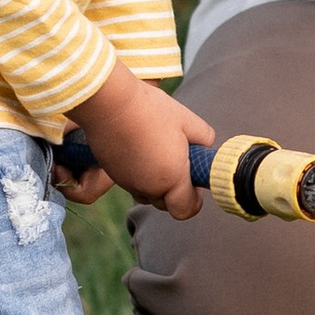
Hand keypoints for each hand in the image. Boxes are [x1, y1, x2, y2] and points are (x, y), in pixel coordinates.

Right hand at [56, 74, 215, 217]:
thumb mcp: (187, 121)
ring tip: (158, 152)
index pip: (186, 210)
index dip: (194, 200)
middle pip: (165, 204)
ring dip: (156, 183)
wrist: (109, 103)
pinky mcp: (112, 174)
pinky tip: (141, 147)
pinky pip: (132, 182)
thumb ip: (204, 139)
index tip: (196, 182)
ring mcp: (127, 183)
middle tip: (179, 161)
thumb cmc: (151, 110)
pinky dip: (139, 173)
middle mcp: (148, 187)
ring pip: (147, 194)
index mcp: (171, 178)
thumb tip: (205, 148)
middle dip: (175, 190)